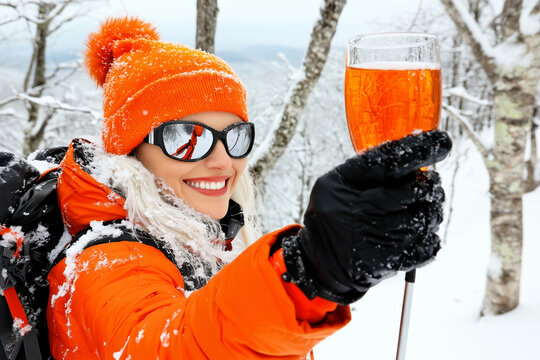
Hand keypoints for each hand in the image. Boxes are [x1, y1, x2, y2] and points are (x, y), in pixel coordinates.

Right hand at [281, 130, 451, 304]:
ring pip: (424, 217)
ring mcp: (377, 240)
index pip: (388, 161)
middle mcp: (360, 213)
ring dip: (431, 209)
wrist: (321, 263)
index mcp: (345, 186)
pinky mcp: (389, 262)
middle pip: (414, 191)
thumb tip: (411, 151)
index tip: (441, 141)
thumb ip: (366, 167)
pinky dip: (429, 236)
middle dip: (429, 185)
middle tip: (429, 183)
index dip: (418, 149)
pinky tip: (418, 230)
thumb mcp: (334, 183)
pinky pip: (427, 245)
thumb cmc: (333, 214)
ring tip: (422, 207)